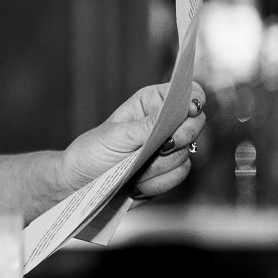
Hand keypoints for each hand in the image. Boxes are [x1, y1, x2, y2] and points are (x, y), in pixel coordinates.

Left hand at [58, 82, 207, 196]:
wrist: (82, 184)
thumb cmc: (92, 152)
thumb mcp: (114, 136)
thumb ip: (144, 127)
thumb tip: (170, 116)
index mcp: (149, 104)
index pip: (185, 92)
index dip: (193, 99)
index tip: (192, 110)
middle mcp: (163, 124)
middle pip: (195, 125)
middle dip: (180, 138)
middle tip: (162, 147)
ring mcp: (169, 148)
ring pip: (187, 154)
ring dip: (160, 165)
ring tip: (134, 168)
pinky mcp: (168, 171)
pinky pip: (180, 175)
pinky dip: (158, 182)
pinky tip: (137, 184)